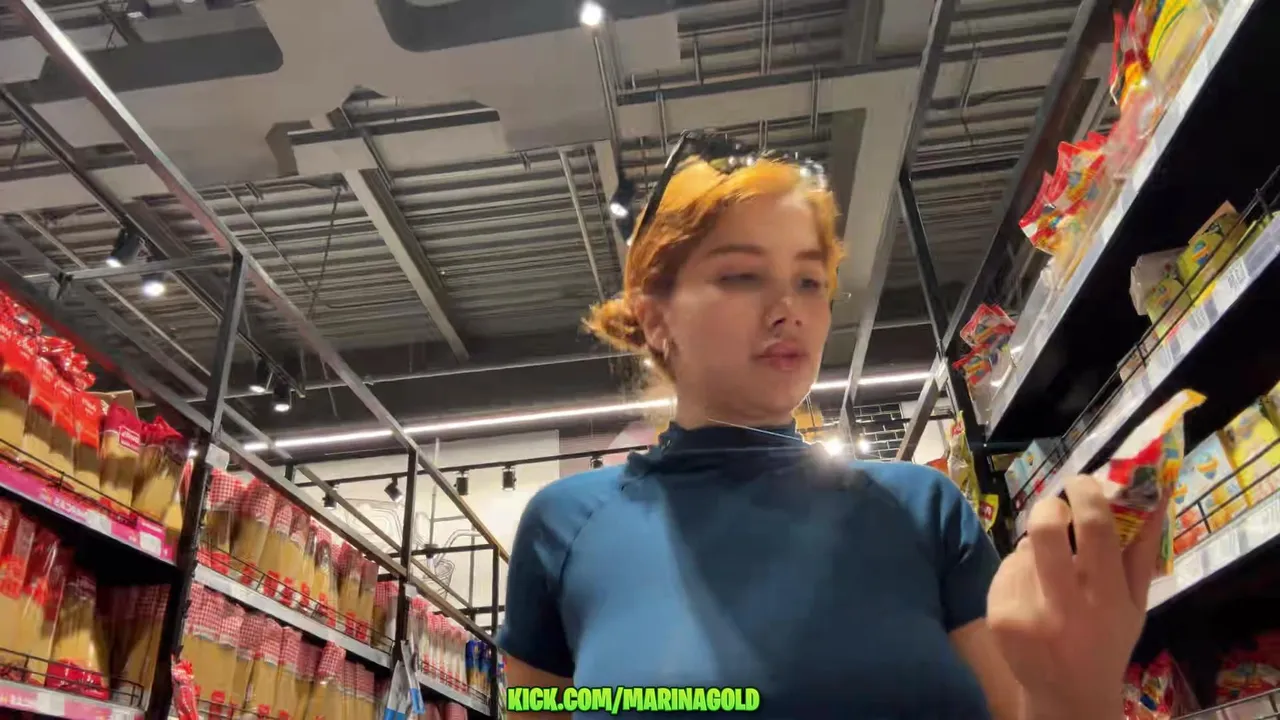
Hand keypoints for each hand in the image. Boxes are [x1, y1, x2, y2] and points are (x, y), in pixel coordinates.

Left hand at [986, 475, 1166, 719]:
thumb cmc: (1108, 643)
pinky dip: (1019, 571)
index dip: (1087, 492)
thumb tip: (1153, 495)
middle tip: (1058, 509)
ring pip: (1024, 548)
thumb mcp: (1135, 604)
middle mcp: (1065, 605)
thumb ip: (1142, 551)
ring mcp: (1026, 611)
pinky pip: (1006, 569)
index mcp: (1106, 598)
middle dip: (1050, 507)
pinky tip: (1033, 594)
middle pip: (1045, 529)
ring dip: (1036, 548)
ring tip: (1050, 573)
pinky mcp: (998, 615)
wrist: (1067, 695)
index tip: (1083, 482)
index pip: (1096, 527)